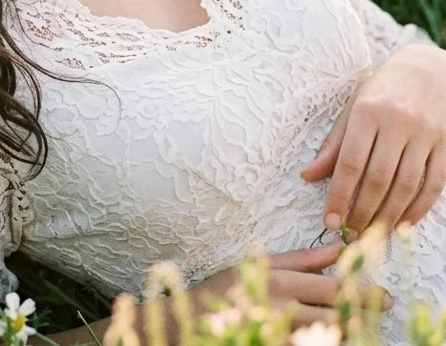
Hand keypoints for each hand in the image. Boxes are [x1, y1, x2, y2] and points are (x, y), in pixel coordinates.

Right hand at [192, 242, 392, 331]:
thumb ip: (302, 259)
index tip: (387, 296)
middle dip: (362, 314)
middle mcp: (284, 310)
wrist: (197, 320)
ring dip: (345, 330)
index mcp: (281, 282)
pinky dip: (325, 341)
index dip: (365, 293)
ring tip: (351, 321)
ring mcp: (283, 335)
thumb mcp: (263, 264)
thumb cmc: (229, 286)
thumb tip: (337, 249)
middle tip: (379, 308)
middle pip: (339, 316)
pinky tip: (325, 334)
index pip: (334, 288)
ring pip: (331, 337)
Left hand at [300, 44, 445, 236]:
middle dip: (363, 212)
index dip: (339, 195)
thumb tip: (308, 176)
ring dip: (388, 216)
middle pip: (378, 178)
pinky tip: (402, 224)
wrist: (429, 69)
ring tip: (372, 234)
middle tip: (350, 234)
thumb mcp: (353, 107)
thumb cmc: (382, 89)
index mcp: (368, 112)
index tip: (329, 220)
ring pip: (407, 186)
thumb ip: (333, 144)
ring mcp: (426, 135)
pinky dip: (418, 209)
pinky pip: (434, 185)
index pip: (350, 162)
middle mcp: (398, 123)